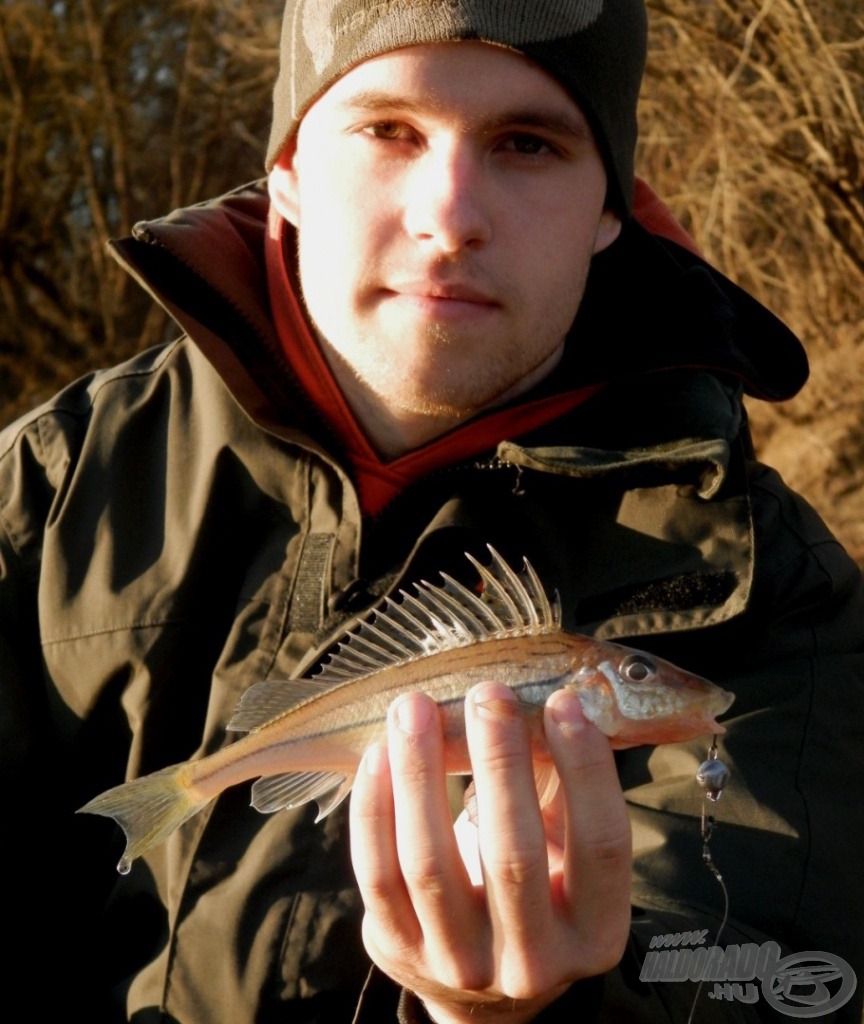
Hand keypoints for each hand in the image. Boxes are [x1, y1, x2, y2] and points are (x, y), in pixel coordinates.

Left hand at [349, 682, 631, 1023]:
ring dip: (419, 773)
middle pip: (512, 855)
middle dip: (499, 763)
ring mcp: (459, 962)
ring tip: (416, 708)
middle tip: (488, 695)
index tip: (565, 703)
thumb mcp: (568, 856)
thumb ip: (566, 791)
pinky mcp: (399, 950)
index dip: (586, 770)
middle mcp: (531, 962)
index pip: (600, 846)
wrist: (482, 987)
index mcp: (593, 932)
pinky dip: (374, 807)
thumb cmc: (536, 891)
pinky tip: (379, 753)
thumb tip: (552, 699)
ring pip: (429, 862)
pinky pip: (378, 873)